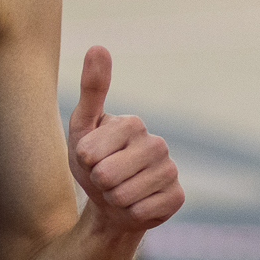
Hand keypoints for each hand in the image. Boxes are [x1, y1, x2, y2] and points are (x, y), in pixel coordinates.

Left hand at [67, 46, 182, 232]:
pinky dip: (131, 213)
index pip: (90, 152)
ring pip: (124, 196)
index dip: (84, 162)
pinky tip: (135, 203)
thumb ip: (91, 89)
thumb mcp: (82, 127)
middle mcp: (157, 143)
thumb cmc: (93, 160)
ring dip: (113, 199)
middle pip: (107, 175)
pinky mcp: (178, 197)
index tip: (91, 158)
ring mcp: (171, 170)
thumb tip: (99, 46)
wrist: (111, 201)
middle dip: (98, 182)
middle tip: (104, 178)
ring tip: (118, 190)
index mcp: (133, 123)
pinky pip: (142, 212)